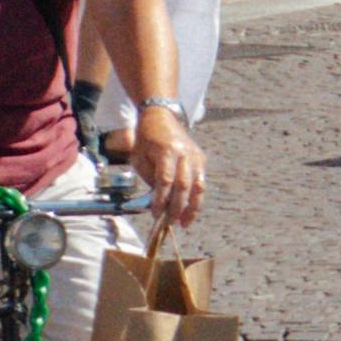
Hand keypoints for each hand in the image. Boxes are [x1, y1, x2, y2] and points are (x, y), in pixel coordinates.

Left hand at [131, 111, 208, 229]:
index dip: (161, 200)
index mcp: (167, 150)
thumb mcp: (139, 158)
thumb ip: (150, 179)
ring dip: (191, 207)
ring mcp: (195, 155)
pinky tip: (190, 211)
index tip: (155, 215)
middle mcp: (185, 153)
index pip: (165, 180)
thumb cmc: (146, 140)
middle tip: (169, 223)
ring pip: (198, 186)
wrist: (160, 117)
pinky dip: (196, 198)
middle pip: (183, 185)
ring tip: (184, 223)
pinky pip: (200, 182)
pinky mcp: (201, 159)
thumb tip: (159, 202)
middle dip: (176, 208)